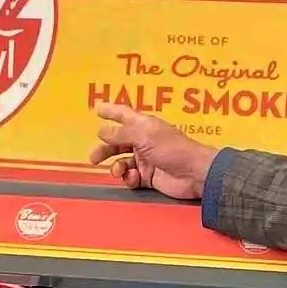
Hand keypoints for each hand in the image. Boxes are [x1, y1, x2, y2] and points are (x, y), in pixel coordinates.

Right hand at [93, 103, 217, 200]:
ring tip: (117, 172)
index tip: (96, 109)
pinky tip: (134, 179)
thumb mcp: (144, 136)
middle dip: (105, 149)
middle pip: (117, 142)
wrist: (193, 173)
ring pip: (122, 162)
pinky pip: (131, 177)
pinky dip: (129, 178)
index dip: (111, 111)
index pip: (124, 115)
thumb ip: (120, 133)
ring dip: (116, 167)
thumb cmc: (171, 148)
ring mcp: (146, 160)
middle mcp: (143, 141)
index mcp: (144, 125)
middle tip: (93, 158)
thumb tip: (100, 131)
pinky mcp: (148, 177)